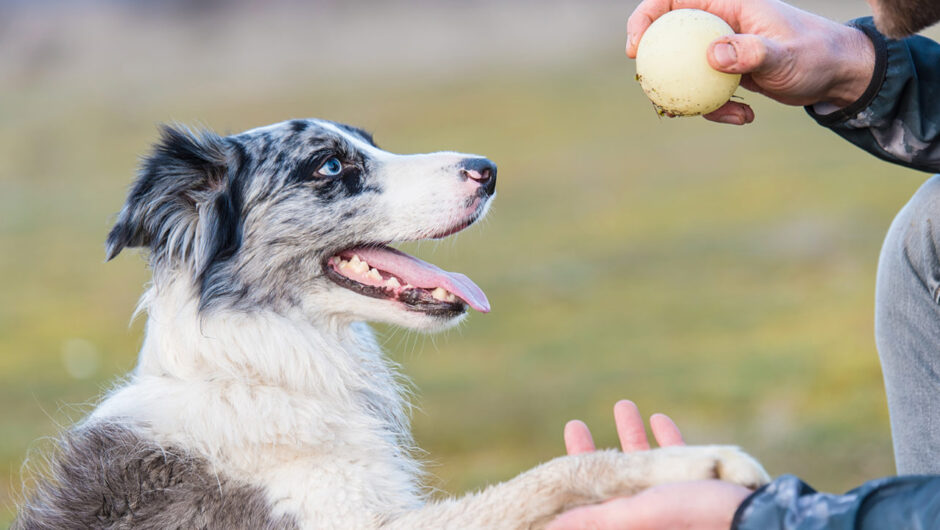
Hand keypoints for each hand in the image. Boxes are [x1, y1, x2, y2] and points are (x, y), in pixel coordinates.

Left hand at [548, 400, 753, 529]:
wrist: (752, 522)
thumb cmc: (693, 517)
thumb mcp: (634, 514)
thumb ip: (593, 518)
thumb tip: (549, 525)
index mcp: (631, 520)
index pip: (591, 495)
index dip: (575, 466)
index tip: (568, 435)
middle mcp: (649, 510)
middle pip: (612, 478)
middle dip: (595, 450)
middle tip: (575, 424)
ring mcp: (675, 497)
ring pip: (646, 464)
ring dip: (632, 436)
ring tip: (622, 405)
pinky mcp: (701, 485)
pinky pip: (681, 459)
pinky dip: (669, 440)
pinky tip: (659, 418)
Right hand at [626, 0, 875, 124]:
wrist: (838, 74)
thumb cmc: (816, 54)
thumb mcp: (785, 54)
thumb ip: (751, 53)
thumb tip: (713, 56)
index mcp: (727, 4)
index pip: (672, 0)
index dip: (645, 18)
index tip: (637, 48)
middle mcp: (719, 23)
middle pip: (668, 38)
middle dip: (656, 66)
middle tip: (656, 92)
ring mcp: (721, 49)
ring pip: (682, 70)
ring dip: (691, 98)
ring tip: (728, 113)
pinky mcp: (727, 72)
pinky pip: (703, 91)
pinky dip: (716, 109)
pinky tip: (744, 117)